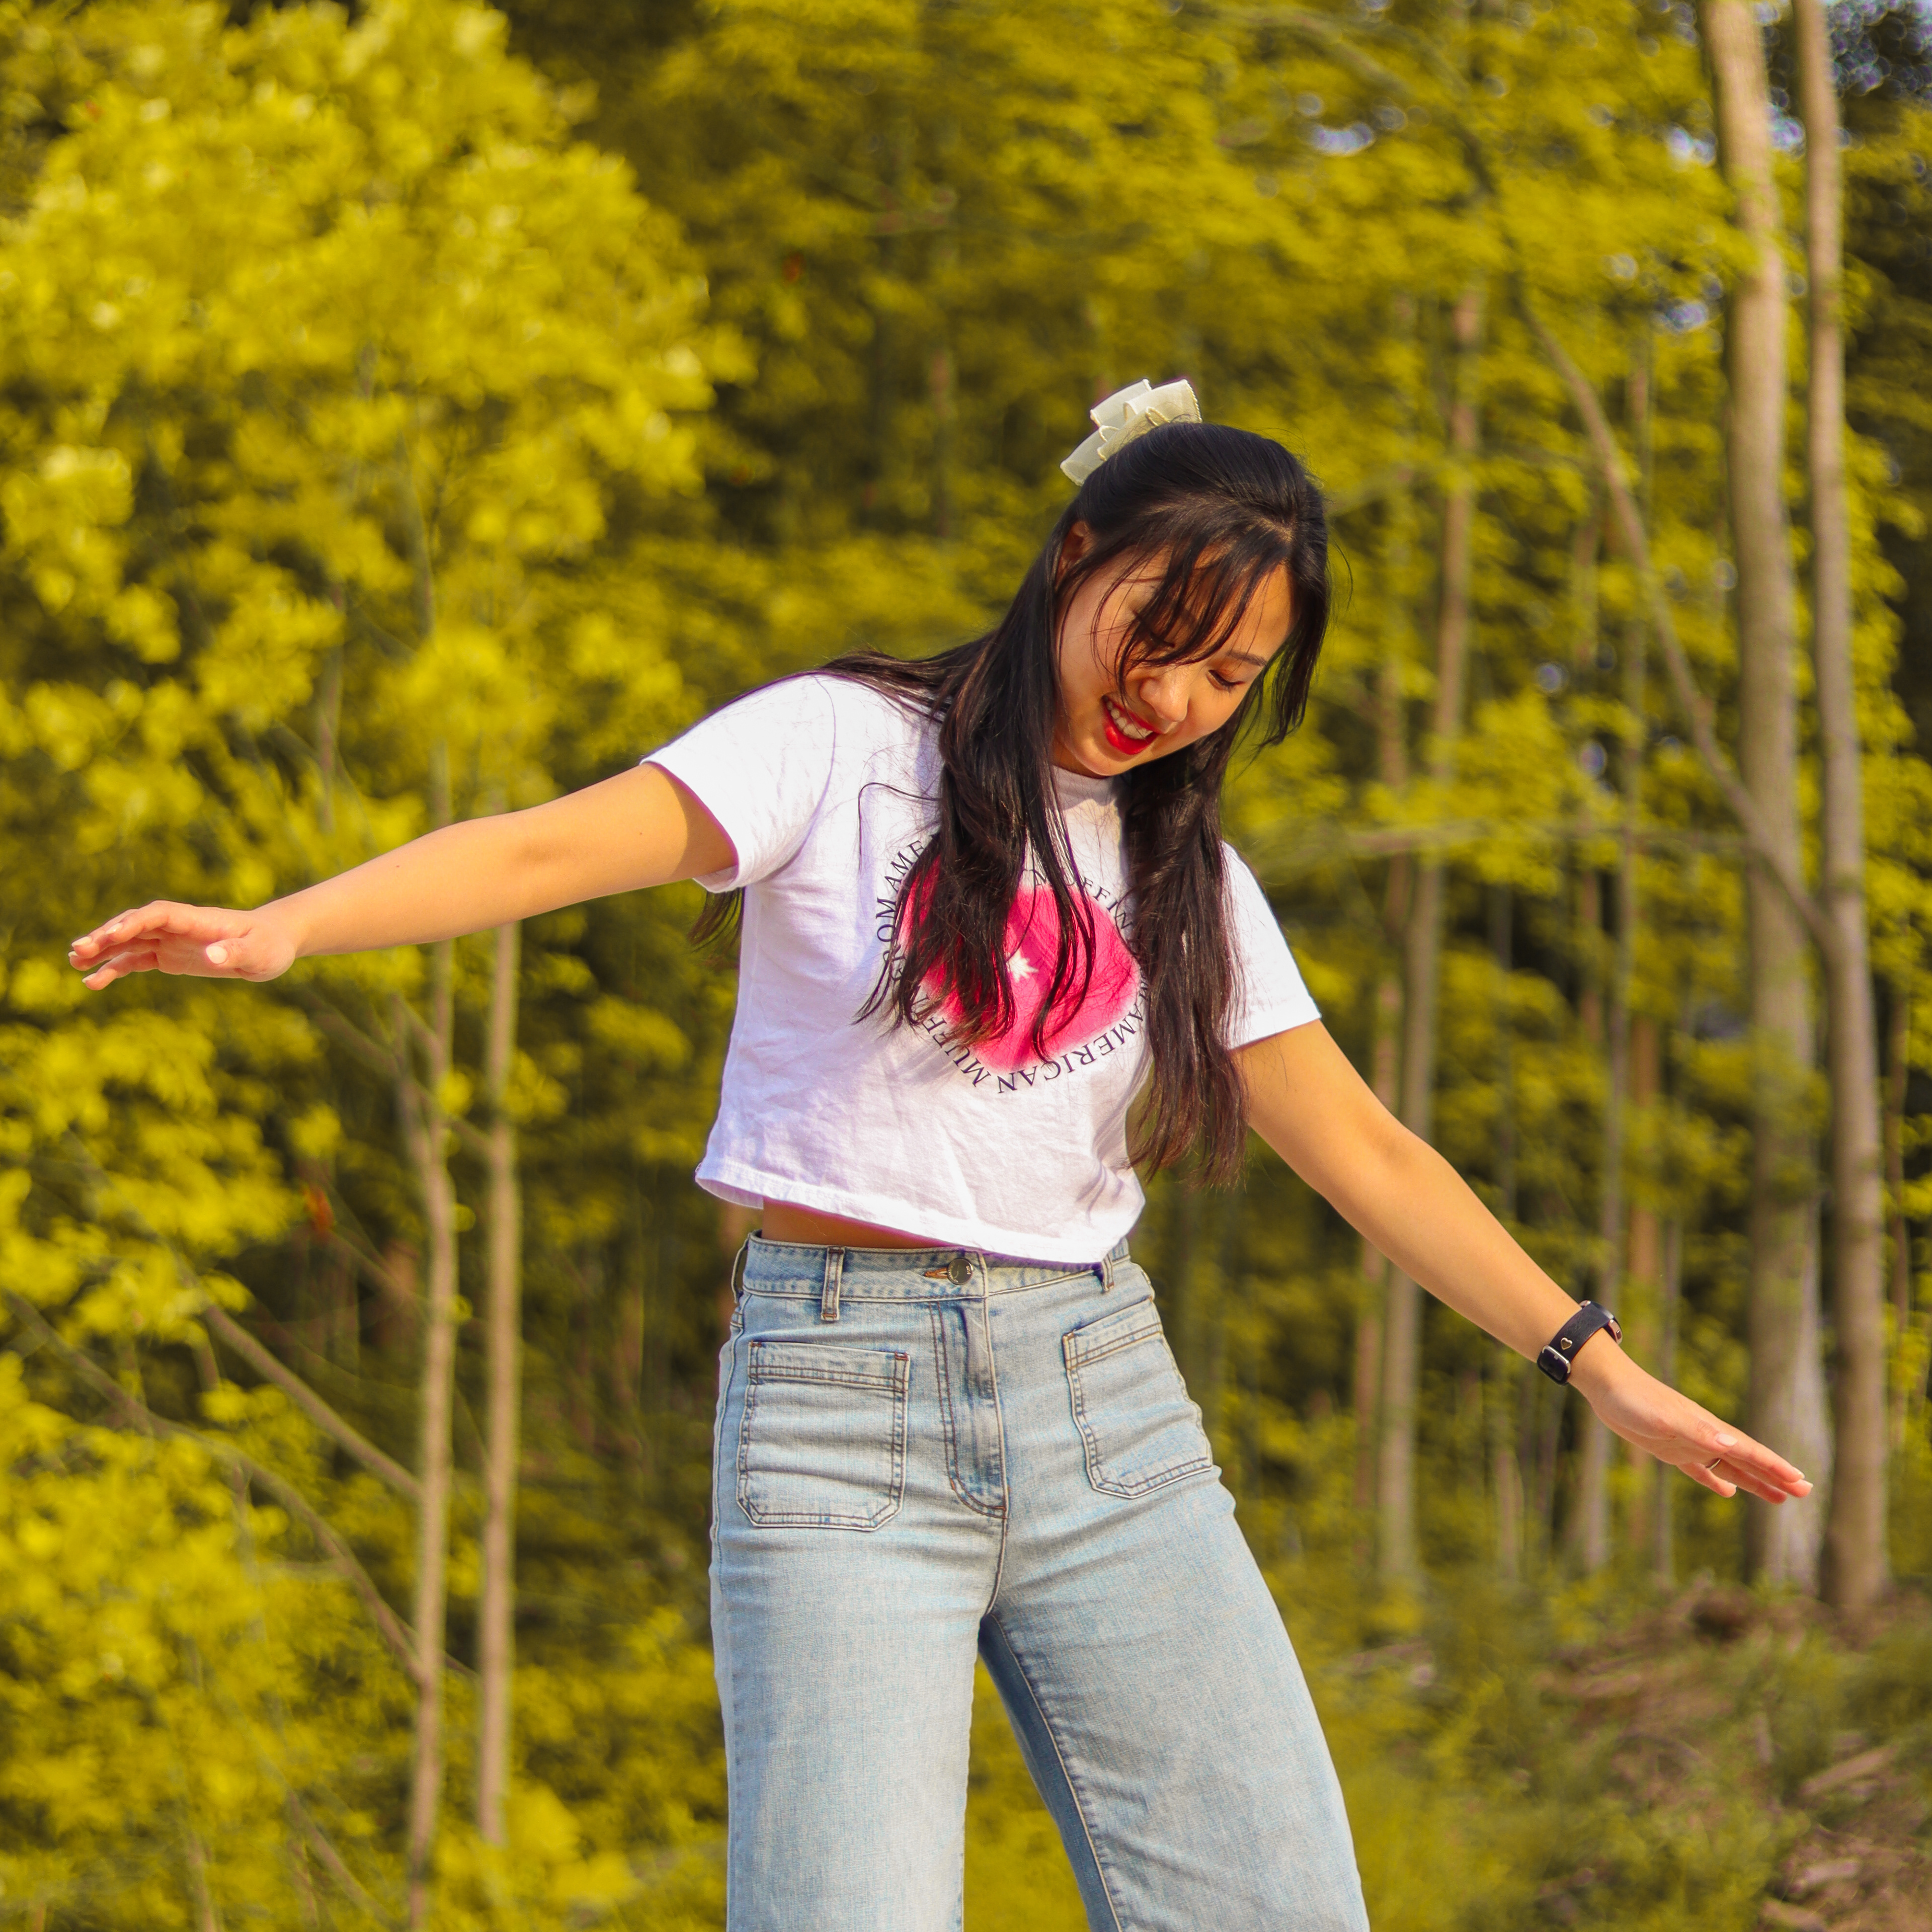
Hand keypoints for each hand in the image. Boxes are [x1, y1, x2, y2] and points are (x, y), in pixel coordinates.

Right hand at [68, 901, 298, 989]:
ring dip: (103, 951)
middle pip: (135, 925)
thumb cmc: (268, 946)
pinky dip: (114, 969)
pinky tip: (93, 983)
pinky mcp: (169, 956)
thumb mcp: (258, 952)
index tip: (112, 935)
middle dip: (108, 935)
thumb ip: (235, 952)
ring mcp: (171, 941)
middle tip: (79, 950)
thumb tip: (213, 956)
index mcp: (197, 920)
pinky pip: (136, 960)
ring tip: (74, 963)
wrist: (271, 946)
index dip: (134, 922)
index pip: (158, 915)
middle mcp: (178, 927)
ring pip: (129, 942)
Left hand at [1572, 1343, 1810, 1504]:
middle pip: (1748, 1460)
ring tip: (1779, 1498)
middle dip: (1775, 1476)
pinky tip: (1729, 1492)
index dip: (1775, 1467)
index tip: (1801, 1482)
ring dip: (1754, 1481)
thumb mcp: (1665, 1419)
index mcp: (1709, 1429)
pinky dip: (1717, 1481)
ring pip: (1730, 1467)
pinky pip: (1701, 1470)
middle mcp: (1705, 1436)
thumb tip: (1733, 1445)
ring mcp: (1689, 1442)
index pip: (1750, 1451)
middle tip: (1805, 1492)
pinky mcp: (1670, 1449)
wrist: (1607, 1386)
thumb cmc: (1635, 1400)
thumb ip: (1698, 1432)